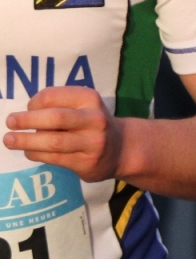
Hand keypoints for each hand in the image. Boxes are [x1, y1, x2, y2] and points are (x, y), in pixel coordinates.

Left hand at [4, 88, 124, 181]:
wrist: (121, 149)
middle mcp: (95, 118)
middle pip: (55, 117)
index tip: (28, 109)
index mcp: (90, 99)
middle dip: (27, 120)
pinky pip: (54, 158)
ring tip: (9, 140)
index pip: (53, 96)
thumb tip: (23, 116)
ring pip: (53, 141)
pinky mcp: (87, 162)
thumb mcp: (83, 107)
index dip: (34, 102)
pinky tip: (29, 152)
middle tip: (10, 122)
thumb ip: (58, 107)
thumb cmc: (91, 124)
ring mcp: (93, 142)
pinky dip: (36, 154)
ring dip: (26, 141)